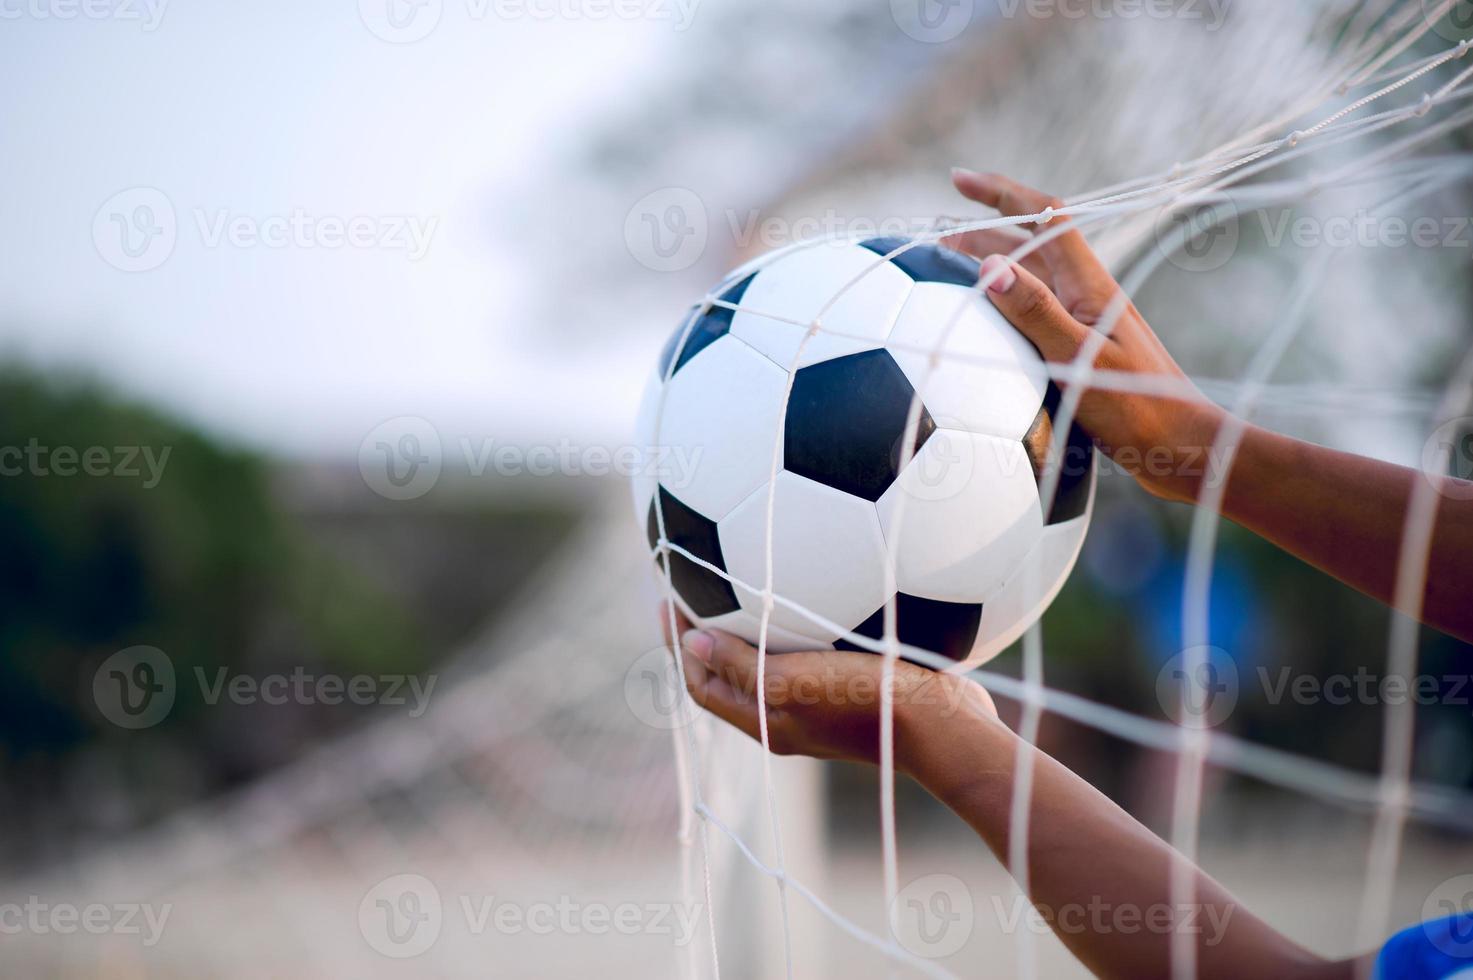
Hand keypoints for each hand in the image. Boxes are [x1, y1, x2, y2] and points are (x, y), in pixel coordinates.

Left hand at [659, 604, 995, 772]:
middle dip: (707, 634)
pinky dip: (795, 623)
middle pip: (731, 674)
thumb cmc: (867, 702)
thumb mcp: (792, 682)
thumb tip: (689, 642)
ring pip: (771, 662)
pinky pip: (811, 651)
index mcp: (767, 721)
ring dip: (750, 627)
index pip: (704, 684)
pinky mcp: (856, 685)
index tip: (669, 598)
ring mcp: (823, 702)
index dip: (680, 645)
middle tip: (694, 584)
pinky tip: (810, 586)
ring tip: (741, 581)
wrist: (945, 724)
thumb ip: (742, 665)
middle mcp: (788, 716)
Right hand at [949, 169, 1227, 503]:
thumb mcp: (1079, 362)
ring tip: (947, 278)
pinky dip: (1003, 309)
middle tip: (935, 242)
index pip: (1044, 216)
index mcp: (1089, 285)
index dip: (1000, 191)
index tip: (957, 179)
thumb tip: (989, 266)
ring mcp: (1087, 323)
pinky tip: (984, 335)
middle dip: (982, 231)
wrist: (1185, 449)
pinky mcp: (1085, 352)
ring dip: (991, 268)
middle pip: (1031, 244)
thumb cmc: (1139, 410)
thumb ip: (1035, 313)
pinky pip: (1034, 315)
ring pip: (1031, 279)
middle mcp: (1088, 295)